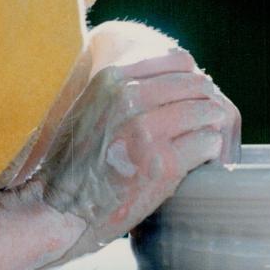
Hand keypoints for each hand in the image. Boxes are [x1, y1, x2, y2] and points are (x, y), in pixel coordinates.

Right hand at [27, 47, 239, 249]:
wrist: (59, 209)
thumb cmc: (75, 161)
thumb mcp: (90, 106)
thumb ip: (123, 87)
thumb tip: (172, 71)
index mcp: (112, 79)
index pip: (179, 60)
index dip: (191, 79)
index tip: (191, 96)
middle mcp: (128, 99)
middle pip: (196, 84)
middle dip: (205, 101)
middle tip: (205, 120)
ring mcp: (146, 131)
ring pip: (207, 111)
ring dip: (210, 126)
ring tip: (204, 139)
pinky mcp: (162, 164)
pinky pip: (207, 143)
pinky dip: (209, 151)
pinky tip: (200, 159)